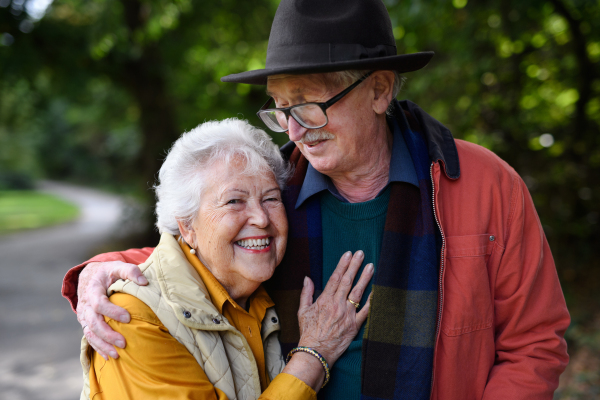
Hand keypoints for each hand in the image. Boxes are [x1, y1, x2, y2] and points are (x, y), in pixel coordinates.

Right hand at [77, 261, 147, 358]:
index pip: (99, 303)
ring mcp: (84, 316)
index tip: (128, 318)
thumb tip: (144, 282)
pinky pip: (89, 338)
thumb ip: (130, 271)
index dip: (112, 311)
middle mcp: (85, 305)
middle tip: (124, 343)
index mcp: (93, 290)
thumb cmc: (107, 272)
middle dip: (108, 334)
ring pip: (90, 334)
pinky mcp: (85, 323)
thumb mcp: (117, 266)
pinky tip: (109, 356)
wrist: (89, 277)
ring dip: (103, 345)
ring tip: (117, 355)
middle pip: (93, 323)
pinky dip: (98, 348)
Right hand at [296, 250, 372, 365]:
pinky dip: (371, 301)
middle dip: (355, 265)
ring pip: (358, 292)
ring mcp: (347, 315)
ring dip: (365, 278)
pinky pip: (365, 311)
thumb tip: (307, 278)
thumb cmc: (308, 332)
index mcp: (324, 300)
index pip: (335, 277)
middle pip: (348, 281)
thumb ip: (306, 293)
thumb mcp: (302, 311)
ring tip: (371, 266)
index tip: (348, 254)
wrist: (315, 352)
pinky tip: (377, 290)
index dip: (342, 264)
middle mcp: (337, 304)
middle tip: (361, 253)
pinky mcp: (354, 325)